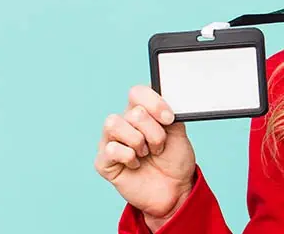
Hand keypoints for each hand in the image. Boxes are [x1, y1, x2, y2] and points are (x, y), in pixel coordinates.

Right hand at [94, 85, 195, 229]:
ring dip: (138, 142)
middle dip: (154, 132)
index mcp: (142, 111)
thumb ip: (170, 113)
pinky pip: (110, 148)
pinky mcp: (104, 161)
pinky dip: (129, 158)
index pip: (137, 92)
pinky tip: (136, 165)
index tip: (170, 119)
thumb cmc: (175, 160)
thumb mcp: (179, 133)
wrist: (175, 190)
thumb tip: (163, 99)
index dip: (154, 103)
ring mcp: (111, 141)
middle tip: (160, 146)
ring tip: (146, 154)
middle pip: (133, 112)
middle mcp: (124, 122)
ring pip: (114, 124)